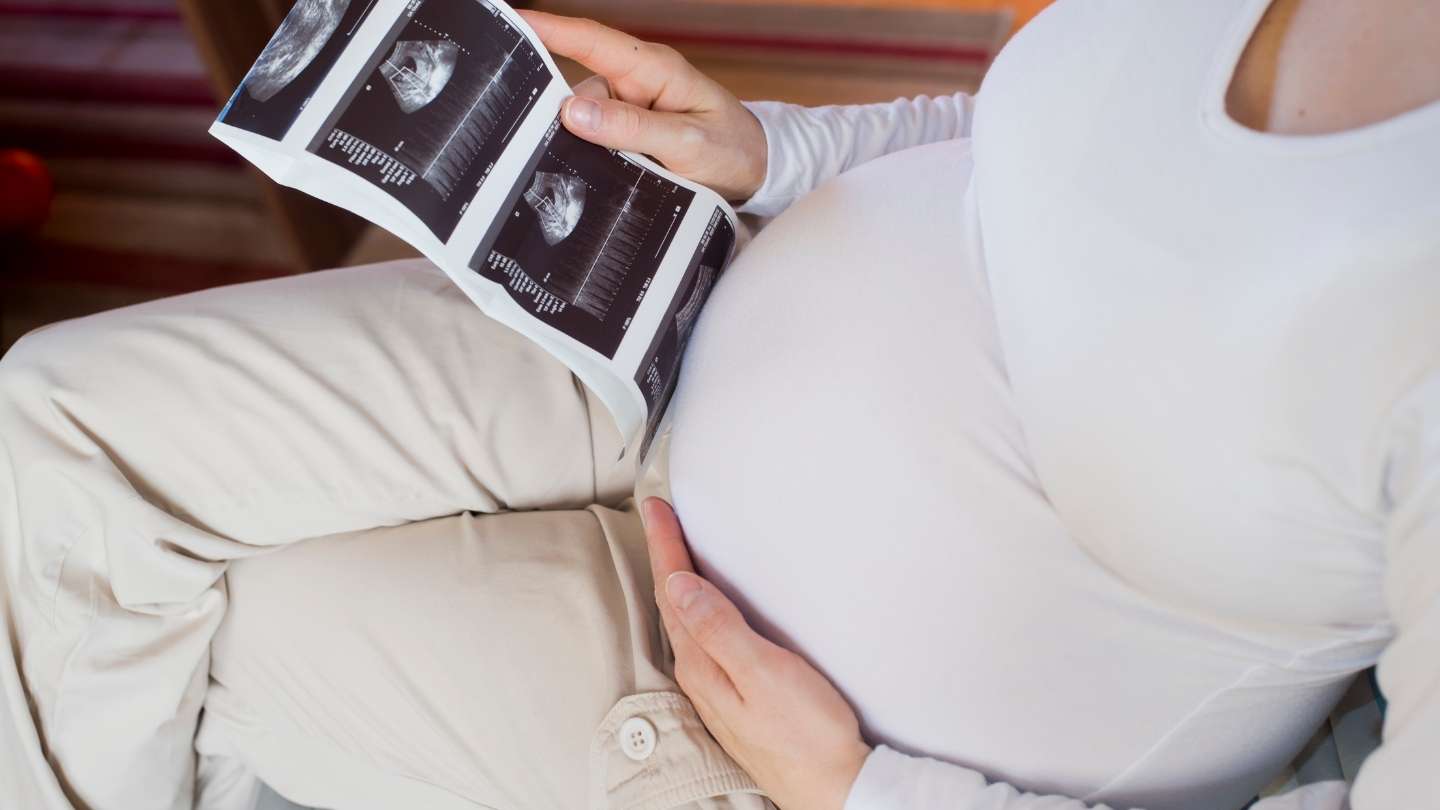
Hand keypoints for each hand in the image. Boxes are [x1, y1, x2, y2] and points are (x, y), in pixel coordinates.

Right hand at [518, 10, 768, 200]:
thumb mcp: (687, 143)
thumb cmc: (732, 151)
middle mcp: (636, 83)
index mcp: (653, 69)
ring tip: (591, 170)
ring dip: (577, 143)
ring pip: (581, 119)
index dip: (549, 28)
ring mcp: (630, 109)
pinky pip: (594, 138)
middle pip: (576, 85)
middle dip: (554, 109)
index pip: (591, 40)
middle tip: (535, 138)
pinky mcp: (627, 133)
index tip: (510, 20)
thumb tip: (573, 110)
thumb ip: (633, 127)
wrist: (757, 173)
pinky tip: (591, 174)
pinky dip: (588, 154)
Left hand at [640, 497, 871, 809]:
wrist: (834, 788)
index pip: (674, 591)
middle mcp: (701, 677)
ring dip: (678, 581)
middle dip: (664, 555)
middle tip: (657, 515)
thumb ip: (720, 628)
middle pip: (673, 602)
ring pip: (685, 622)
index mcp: (703, 664)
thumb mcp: (766, 674)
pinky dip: (697, 608)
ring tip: (673, 549)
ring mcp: (717, 690)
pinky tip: (704, 607)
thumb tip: (680, 586)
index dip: (665, 545)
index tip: (655, 506)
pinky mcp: (736, 697)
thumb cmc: (809, 735)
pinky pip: (703, 639)